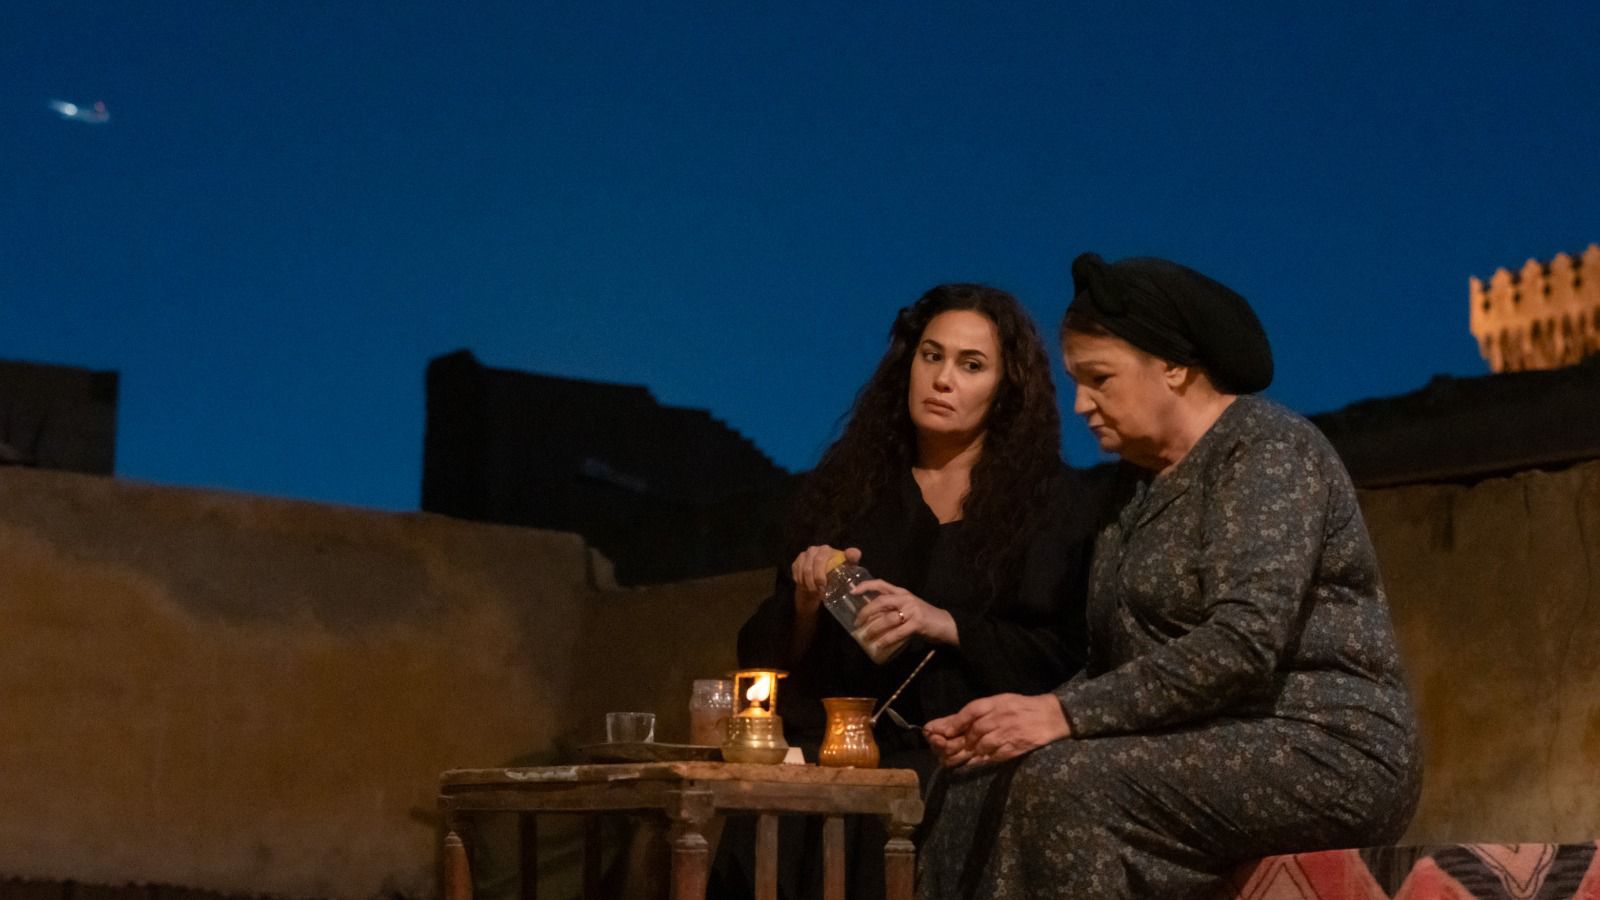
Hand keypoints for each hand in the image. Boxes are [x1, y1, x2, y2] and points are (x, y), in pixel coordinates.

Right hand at [789, 545, 860, 615]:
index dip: (823, 570)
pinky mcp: (796, 562)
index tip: (825, 583)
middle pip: (816, 564)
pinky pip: (797, 574)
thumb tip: (855, 553)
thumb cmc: (834, 574)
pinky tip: (807, 588)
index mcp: (827, 550)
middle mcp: (815, 549)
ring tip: (816, 592)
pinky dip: (802, 583)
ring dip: (810, 583)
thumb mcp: (846, 567)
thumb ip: (852, 559)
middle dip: (818, 579)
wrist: (818, 581)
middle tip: (821, 591)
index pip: (824, 556)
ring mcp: (804, 555)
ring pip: (806, 570)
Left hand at [852, 579, 958, 653]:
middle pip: (880, 602)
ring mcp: (912, 610)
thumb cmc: (925, 617)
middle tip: (857, 622)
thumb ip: (893, 609)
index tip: (852, 592)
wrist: (947, 624)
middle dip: (865, 612)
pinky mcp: (917, 623)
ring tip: (866, 636)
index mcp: (902, 592)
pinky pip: (897, 632)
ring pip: (887, 619)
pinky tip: (879, 644)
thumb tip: (872, 618)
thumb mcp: (908, 608)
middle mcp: (906, 598)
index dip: (865, 586)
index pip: (881, 584)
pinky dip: (886, 639)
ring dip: (873, 629)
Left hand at [923, 693, 1070, 768]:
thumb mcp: (994, 702)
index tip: (929, 732)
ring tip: (948, 758)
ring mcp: (1002, 737)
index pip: (962, 717)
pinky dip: (975, 762)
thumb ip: (970, 714)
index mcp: (989, 706)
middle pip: (965, 736)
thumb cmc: (1018, 708)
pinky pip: (987, 759)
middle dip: (947, 744)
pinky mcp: (1009, 750)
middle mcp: (994, 720)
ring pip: (974, 749)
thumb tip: (944, 726)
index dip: (944, 726)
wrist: (1048, 716)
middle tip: (936, 748)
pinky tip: (967, 762)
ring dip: (959, 755)